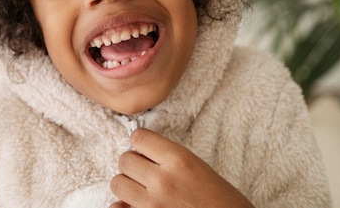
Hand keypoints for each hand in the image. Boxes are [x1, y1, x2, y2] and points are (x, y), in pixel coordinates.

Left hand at [109, 128, 254, 207]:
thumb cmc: (221, 200)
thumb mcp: (198, 168)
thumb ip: (168, 159)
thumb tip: (139, 155)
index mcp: (179, 160)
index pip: (139, 137)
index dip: (140, 143)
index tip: (144, 149)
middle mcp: (163, 180)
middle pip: (125, 160)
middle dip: (133, 165)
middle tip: (144, 172)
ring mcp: (152, 204)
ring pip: (118, 183)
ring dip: (127, 185)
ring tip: (141, 189)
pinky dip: (123, 207)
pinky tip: (135, 206)